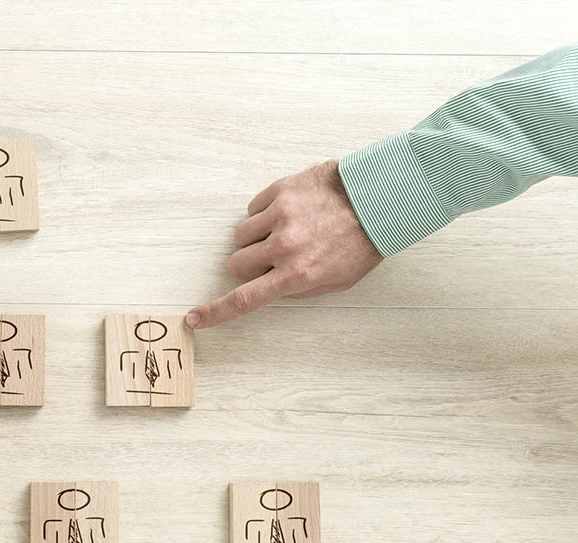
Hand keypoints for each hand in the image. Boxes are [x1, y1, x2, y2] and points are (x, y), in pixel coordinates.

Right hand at [186, 160, 380, 327]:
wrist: (382, 197)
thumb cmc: (362, 242)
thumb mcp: (338, 281)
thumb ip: (300, 288)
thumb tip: (271, 287)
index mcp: (297, 274)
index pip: (245, 299)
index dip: (216, 312)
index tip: (195, 318)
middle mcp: (284, 246)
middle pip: (236, 263)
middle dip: (249, 262)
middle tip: (273, 256)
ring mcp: (281, 216)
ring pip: (241, 235)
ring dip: (256, 236)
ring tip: (286, 229)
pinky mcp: (281, 190)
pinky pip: (253, 208)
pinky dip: (265, 212)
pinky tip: (291, 211)